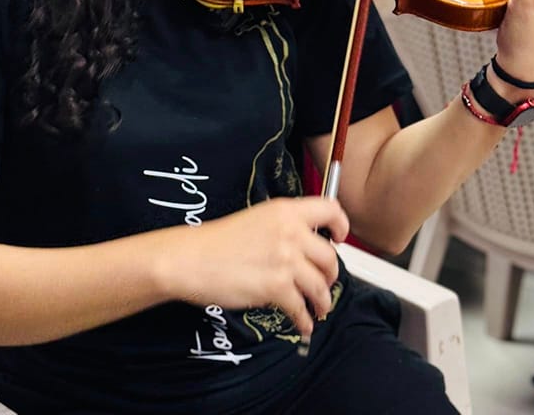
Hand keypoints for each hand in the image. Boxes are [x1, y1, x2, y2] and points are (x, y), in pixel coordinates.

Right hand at [165, 196, 348, 337]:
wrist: (192, 258)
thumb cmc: (218, 241)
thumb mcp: (257, 218)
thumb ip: (285, 227)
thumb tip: (307, 244)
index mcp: (286, 211)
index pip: (331, 210)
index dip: (341, 225)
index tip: (340, 238)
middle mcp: (290, 232)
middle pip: (330, 257)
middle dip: (330, 276)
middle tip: (323, 283)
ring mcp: (285, 260)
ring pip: (321, 286)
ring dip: (322, 302)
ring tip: (317, 308)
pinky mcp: (276, 287)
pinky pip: (302, 309)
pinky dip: (304, 321)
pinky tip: (301, 324)